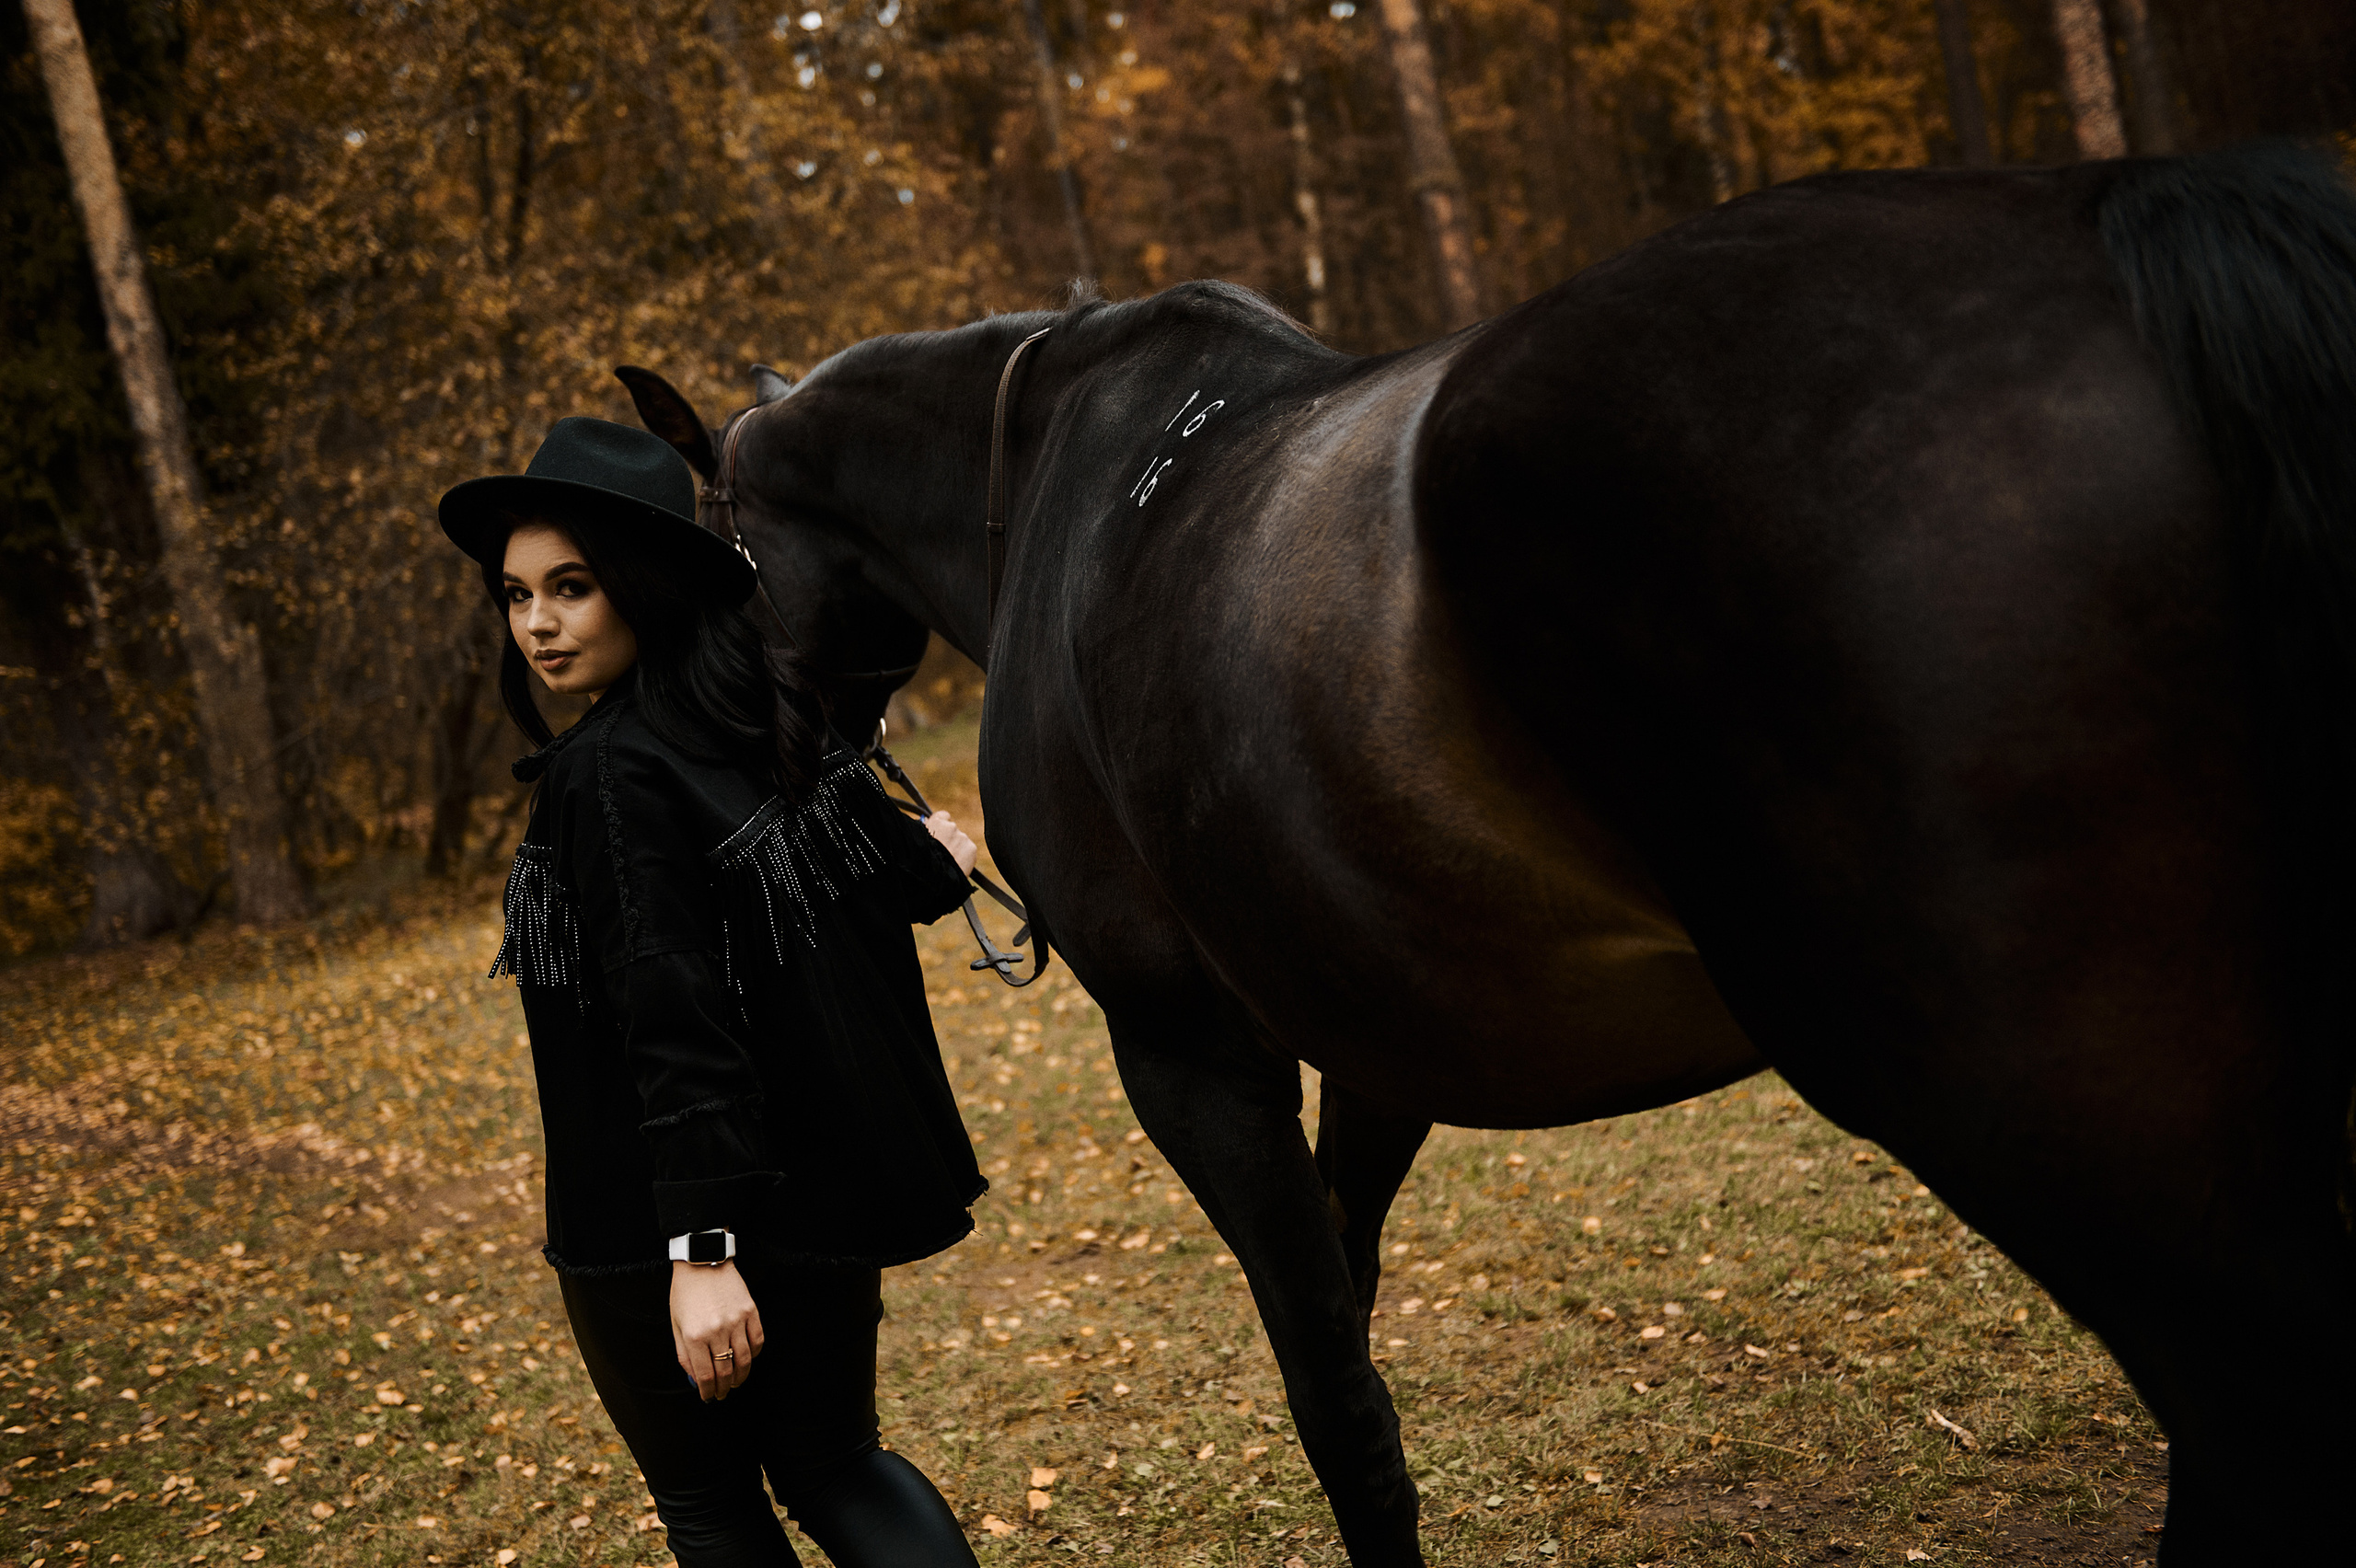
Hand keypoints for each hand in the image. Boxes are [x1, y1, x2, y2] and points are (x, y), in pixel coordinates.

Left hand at [670, 1260, 762, 1401]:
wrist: (702, 1261)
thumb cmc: (685, 1293)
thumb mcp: (676, 1325)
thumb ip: (684, 1354)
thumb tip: (695, 1378)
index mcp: (694, 1336)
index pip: (705, 1375)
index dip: (708, 1391)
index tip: (709, 1397)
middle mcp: (717, 1330)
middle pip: (726, 1371)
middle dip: (724, 1388)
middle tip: (723, 1394)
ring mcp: (736, 1320)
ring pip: (745, 1360)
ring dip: (741, 1377)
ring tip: (736, 1382)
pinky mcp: (751, 1311)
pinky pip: (758, 1340)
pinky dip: (754, 1354)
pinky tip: (747, 1359)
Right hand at [925, 811, 978, 876]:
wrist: (933, 877)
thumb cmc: (920, 861)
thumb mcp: (918, 841)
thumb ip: (925, 831)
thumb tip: (926, 824)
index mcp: (936, 822)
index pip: (943, 816)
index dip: (940, 827)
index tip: (938, 835)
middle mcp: (951, 826)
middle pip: (952, 831)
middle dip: (949, 840)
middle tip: (942, 854)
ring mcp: (962, 837)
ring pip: (961, 842)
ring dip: (956, 849)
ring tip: (947, 862)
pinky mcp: (971, 848)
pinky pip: (968, 851)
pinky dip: (964, 857)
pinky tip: (956, 865)